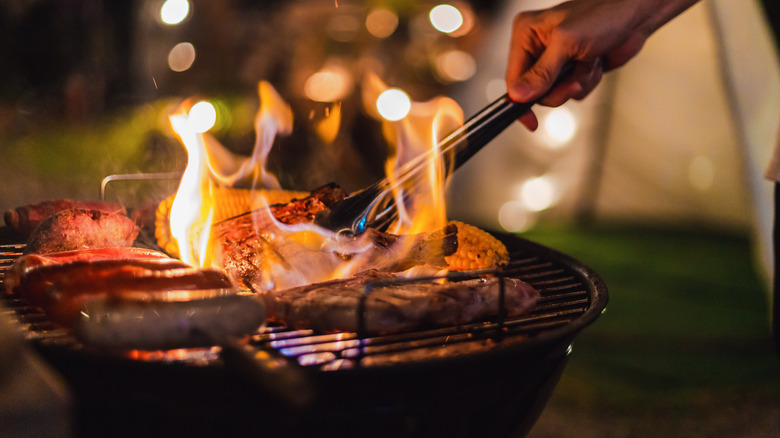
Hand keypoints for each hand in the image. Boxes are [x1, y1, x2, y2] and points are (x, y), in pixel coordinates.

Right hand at [506, 0, 698, 129]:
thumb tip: (518, 95)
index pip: (513, 77)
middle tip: (574, 81)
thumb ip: (541, 72)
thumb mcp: (567, 44)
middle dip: (558, 89)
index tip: (530, 121)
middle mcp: (537, 46)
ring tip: (590, 62)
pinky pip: (572, 91)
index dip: (520, 100)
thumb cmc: (604, 15)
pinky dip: (587, 81)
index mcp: (526, 33)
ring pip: (555, 93)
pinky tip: (596, 62)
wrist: (636, 14)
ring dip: (577, 82)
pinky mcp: (573, 69)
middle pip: (534, 91)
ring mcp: (555, 59)